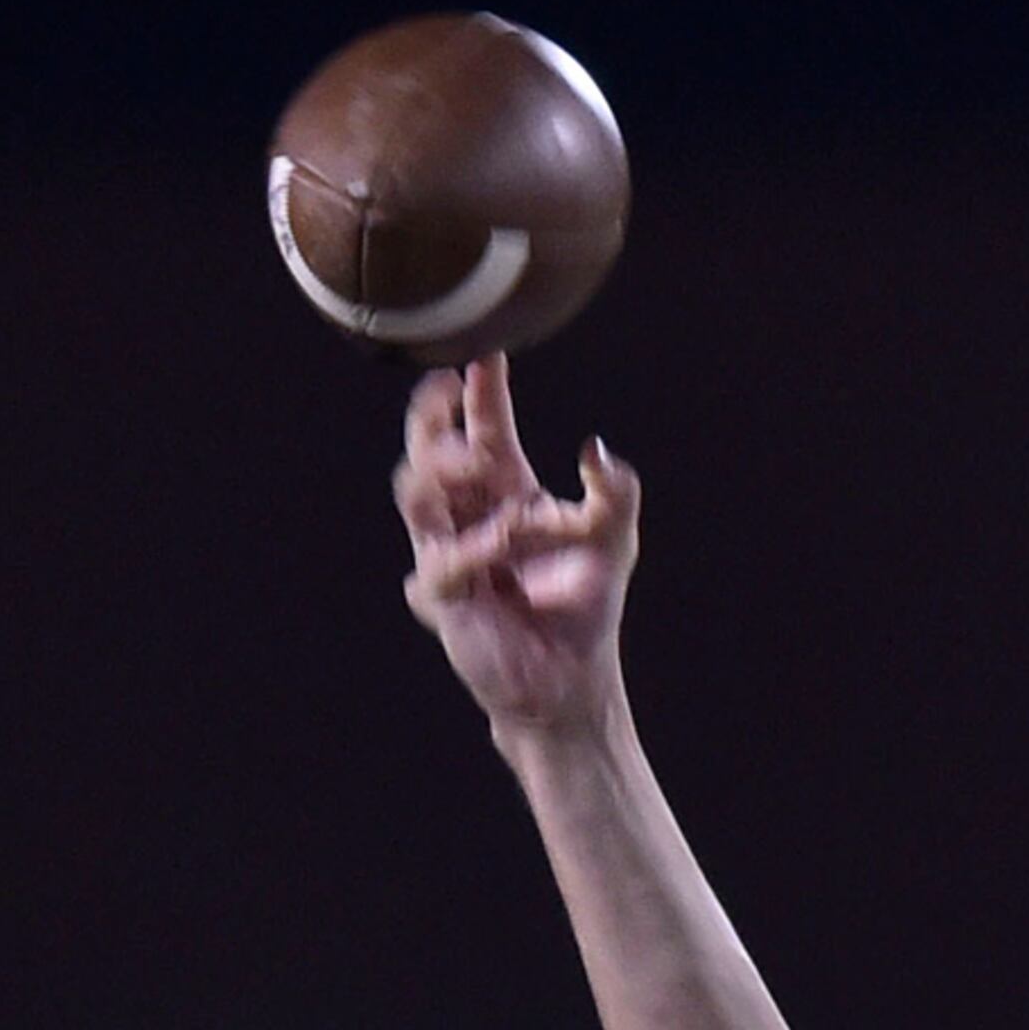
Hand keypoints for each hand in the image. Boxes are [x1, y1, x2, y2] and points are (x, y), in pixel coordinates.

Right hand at [395, 352, 639, 738]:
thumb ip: (613, 495)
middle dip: (433, 416)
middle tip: (447, 387)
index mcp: (509, 492)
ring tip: (477, 461)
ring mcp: (449, 550)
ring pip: (415, 492)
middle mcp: (472, 514)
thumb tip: (596, 448)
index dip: (481, 392)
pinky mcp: (443, 595)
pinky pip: (443, 561)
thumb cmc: (584, 606)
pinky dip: (475, 548)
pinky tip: (503, 543)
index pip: (486, 430)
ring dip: (444, 471)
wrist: (569, 679)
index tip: (484, 351)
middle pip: (430, 450)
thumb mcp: (613, 543)